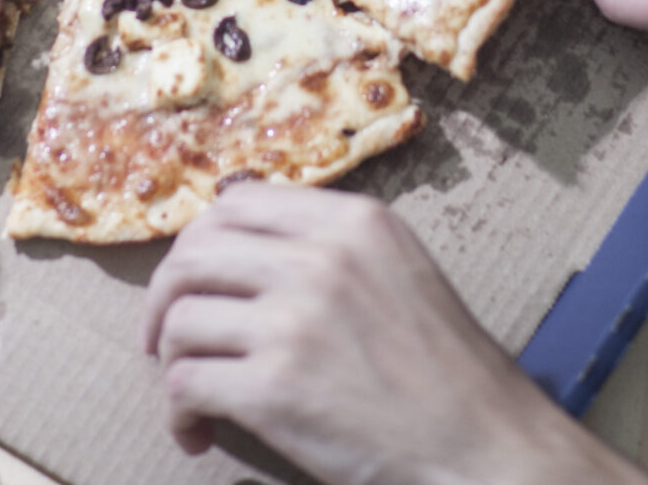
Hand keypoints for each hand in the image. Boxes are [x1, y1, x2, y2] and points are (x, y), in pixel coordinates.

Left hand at [143, 184, 638, 484]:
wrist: (482, 444)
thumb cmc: (444, 371)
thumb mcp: (399, 270)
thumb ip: (331, 245)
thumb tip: (240, 234)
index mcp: (353, 223)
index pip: (236, 203)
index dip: (199, 242)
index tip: (195, 280)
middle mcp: (320, 260)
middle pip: (194, 255)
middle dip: (166, 300)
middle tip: (167, 338)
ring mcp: (294, 323)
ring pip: (182, 320)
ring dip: (171, 361)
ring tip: (193, 394)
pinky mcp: (274, 390)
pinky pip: (186, 384)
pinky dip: (179, 413)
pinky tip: (199, 432)